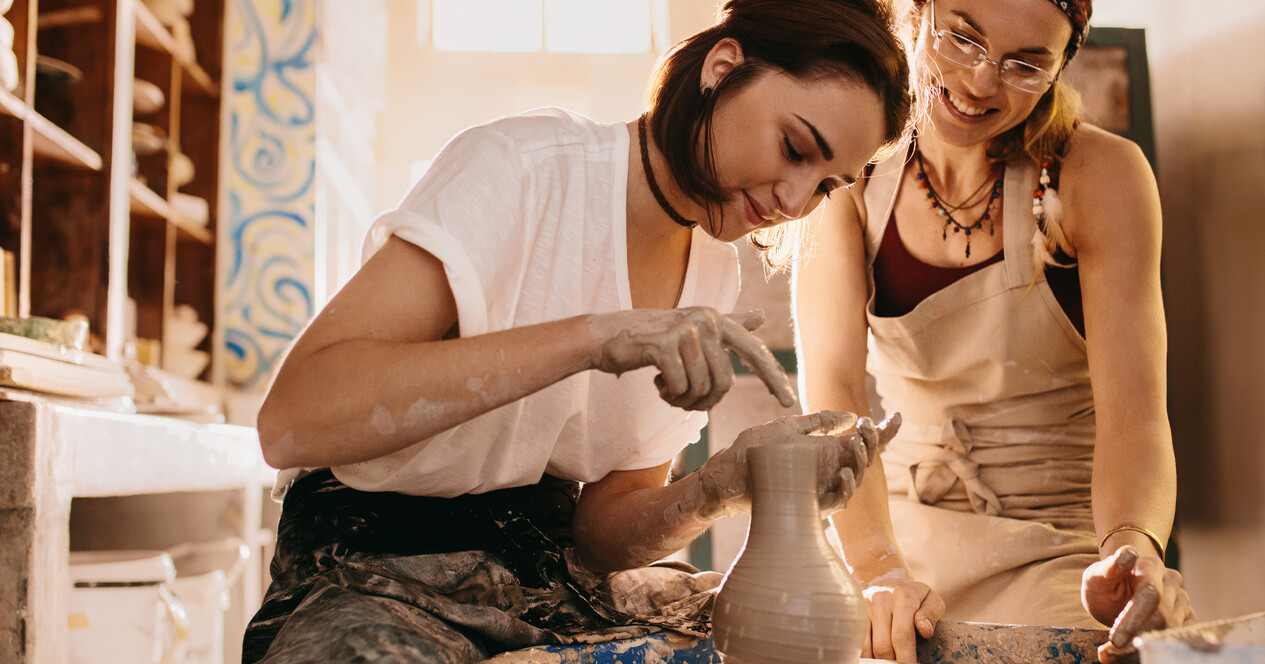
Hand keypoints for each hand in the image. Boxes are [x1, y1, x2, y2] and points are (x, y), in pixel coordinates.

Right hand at [591, 308, 795, 410]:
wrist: (607, 337)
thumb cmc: (652, 339)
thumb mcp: (695, 330)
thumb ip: (729, 324)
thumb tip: (762, 316)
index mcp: (717, 319)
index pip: (754, 352)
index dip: (773, 378)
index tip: (790, 402)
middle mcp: (705, 320)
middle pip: (724, 382)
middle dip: (705, 401)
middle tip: (684, 401)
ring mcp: (684, 330)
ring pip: (702, 388)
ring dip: (684, 400)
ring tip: (668, 390)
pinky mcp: (663, 344)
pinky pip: (679, 387)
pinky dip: (668, 395)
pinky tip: (656, 383)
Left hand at [692, 410, 896, 518]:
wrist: (729, 477)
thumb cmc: (758, 451)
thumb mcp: (789, 428)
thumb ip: (819, 422)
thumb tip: (850, 416)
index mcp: (826, 452)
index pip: (861, 443)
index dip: (882, 433)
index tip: (898, 417)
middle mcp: (829, 471)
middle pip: (864, 459)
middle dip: (871, 443)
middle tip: (865, 428)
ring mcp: (822, 489)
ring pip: (855, 478)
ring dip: (860, 461)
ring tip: (855, 443)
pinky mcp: (813, 506)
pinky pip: (838, 502)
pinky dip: (846, 488)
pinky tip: (846, 473)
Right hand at [861, 569, 942, 662]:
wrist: (885, 579)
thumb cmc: (913, 595)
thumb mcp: (930, 599)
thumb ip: (931, 615)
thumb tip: (925, 632)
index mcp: (903, 597)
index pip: (902, 635)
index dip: (906, 658)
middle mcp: (880, 600)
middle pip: (883, 645)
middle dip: (892, 663)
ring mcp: (863, 607)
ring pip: (866, 646)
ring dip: (876, 661)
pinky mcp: (853, 613)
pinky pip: (855, 641)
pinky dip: (864, 655)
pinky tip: (873, 659)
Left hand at [1083, 546, 1196, 661]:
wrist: (1117, 590)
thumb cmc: (1105, 583)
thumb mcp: (1096, 576)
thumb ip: (1110, 567)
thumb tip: (1128, 553)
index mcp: (1150, 565)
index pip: (1149, 594)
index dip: (1133, 619)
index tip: (1115, 639)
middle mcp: (1171, 580)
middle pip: (1162, 615)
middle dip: (1138, 635)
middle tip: (1114, 651)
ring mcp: (1181, 599)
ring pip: (1171, 628)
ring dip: (1145, 644)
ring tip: (1120, 654)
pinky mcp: (1187, 616)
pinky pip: (1177, 636)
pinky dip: (1156, 648)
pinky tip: (1136, 654)